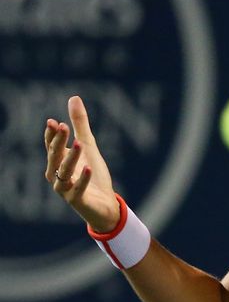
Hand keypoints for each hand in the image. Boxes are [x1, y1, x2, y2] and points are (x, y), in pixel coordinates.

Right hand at [44, 96, 119, 232]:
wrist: (105, 203)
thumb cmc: (93, 173)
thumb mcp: (89, 145)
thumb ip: (80, 124)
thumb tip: (73, 98)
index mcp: (58, 161)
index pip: (51, 146)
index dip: (51, 135)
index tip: (53, 122)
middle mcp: (57, 175)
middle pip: (54, 157)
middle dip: (57, 142)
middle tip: (63, 127)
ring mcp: (65, 189)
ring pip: (63, 172)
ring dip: (70, 158)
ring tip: (78, 143)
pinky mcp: (77, 201)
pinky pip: (77, 189)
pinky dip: (82, 179)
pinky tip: (88, 168)